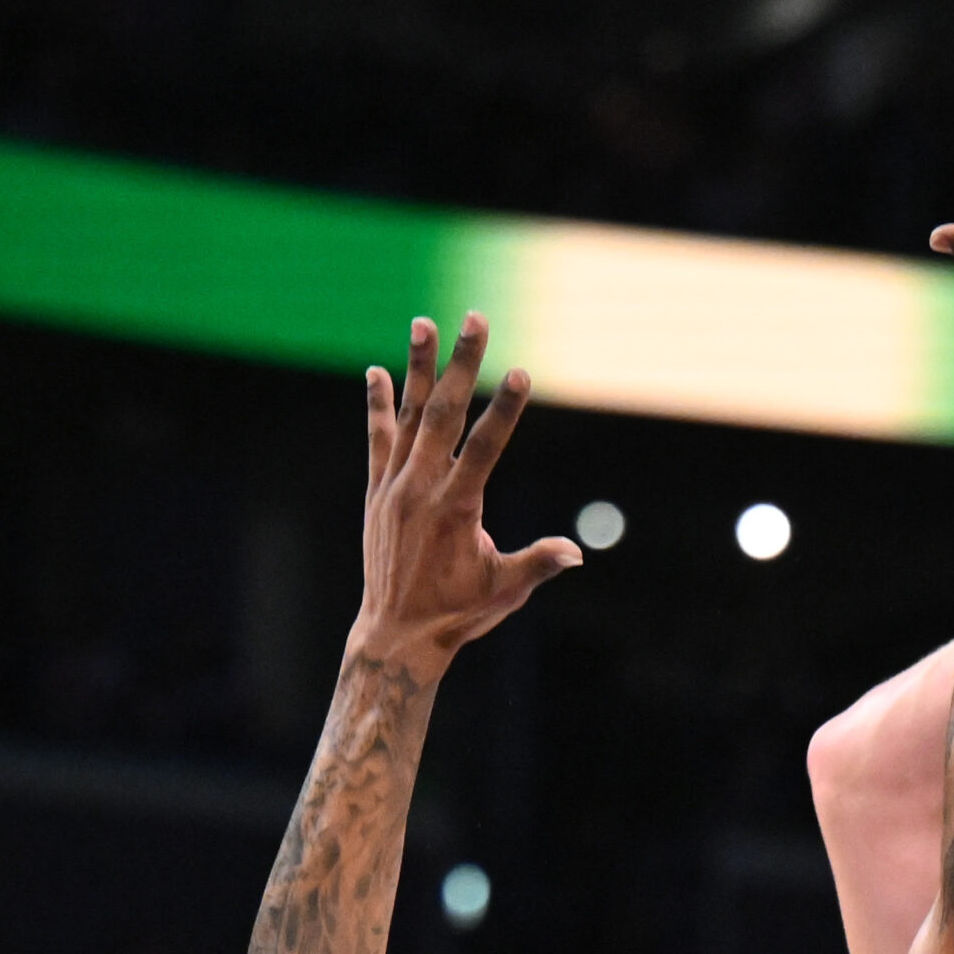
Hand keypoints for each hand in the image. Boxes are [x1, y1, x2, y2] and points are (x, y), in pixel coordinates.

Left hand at [353, 313, 580, 677]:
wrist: (397, 634)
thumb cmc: (458, 614)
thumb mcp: (505, 591)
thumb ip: (538, 565)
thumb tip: (575, 553)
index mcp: (456, 509)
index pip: (484, 447)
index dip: (505, 410)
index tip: (521, 372)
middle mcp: (420, 489)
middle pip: (445, 414)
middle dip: (463, 363)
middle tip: (475, 319)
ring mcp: (395, 487)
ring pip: (410, 416)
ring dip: (418, 367)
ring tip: (423, 323)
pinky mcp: (379, 493)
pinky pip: (378, 439)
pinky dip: (378, 405)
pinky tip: (378, 372)